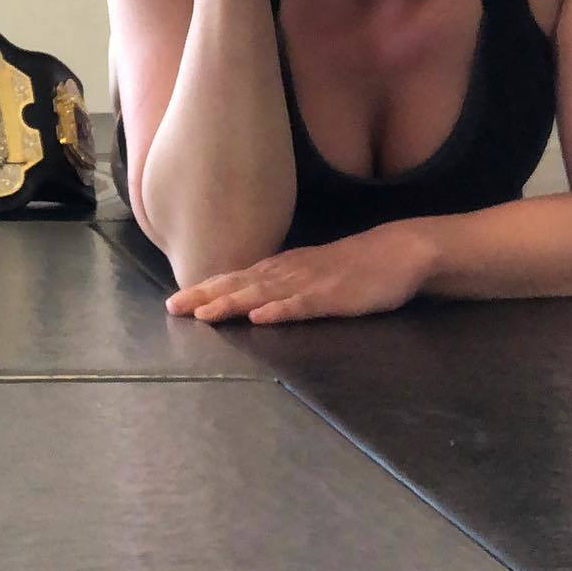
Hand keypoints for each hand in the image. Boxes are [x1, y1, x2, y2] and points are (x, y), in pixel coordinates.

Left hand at [164, 222, 436, 324]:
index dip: (203, 290)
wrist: (398, 252)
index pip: (234, 279)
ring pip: (263, 293)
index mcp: (281, 268)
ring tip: (205, 315)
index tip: (173, 302)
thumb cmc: (352, 268)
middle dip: (205, 296)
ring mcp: (311, 282)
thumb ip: (280, 285)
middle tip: (172, 307)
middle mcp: (288, 272)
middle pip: (239, 284)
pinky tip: (261, 317)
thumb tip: (248, 299)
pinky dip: (280, 310)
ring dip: (232, 303)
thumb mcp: (308, 274)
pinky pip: (304, 304)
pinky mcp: (335, 296)